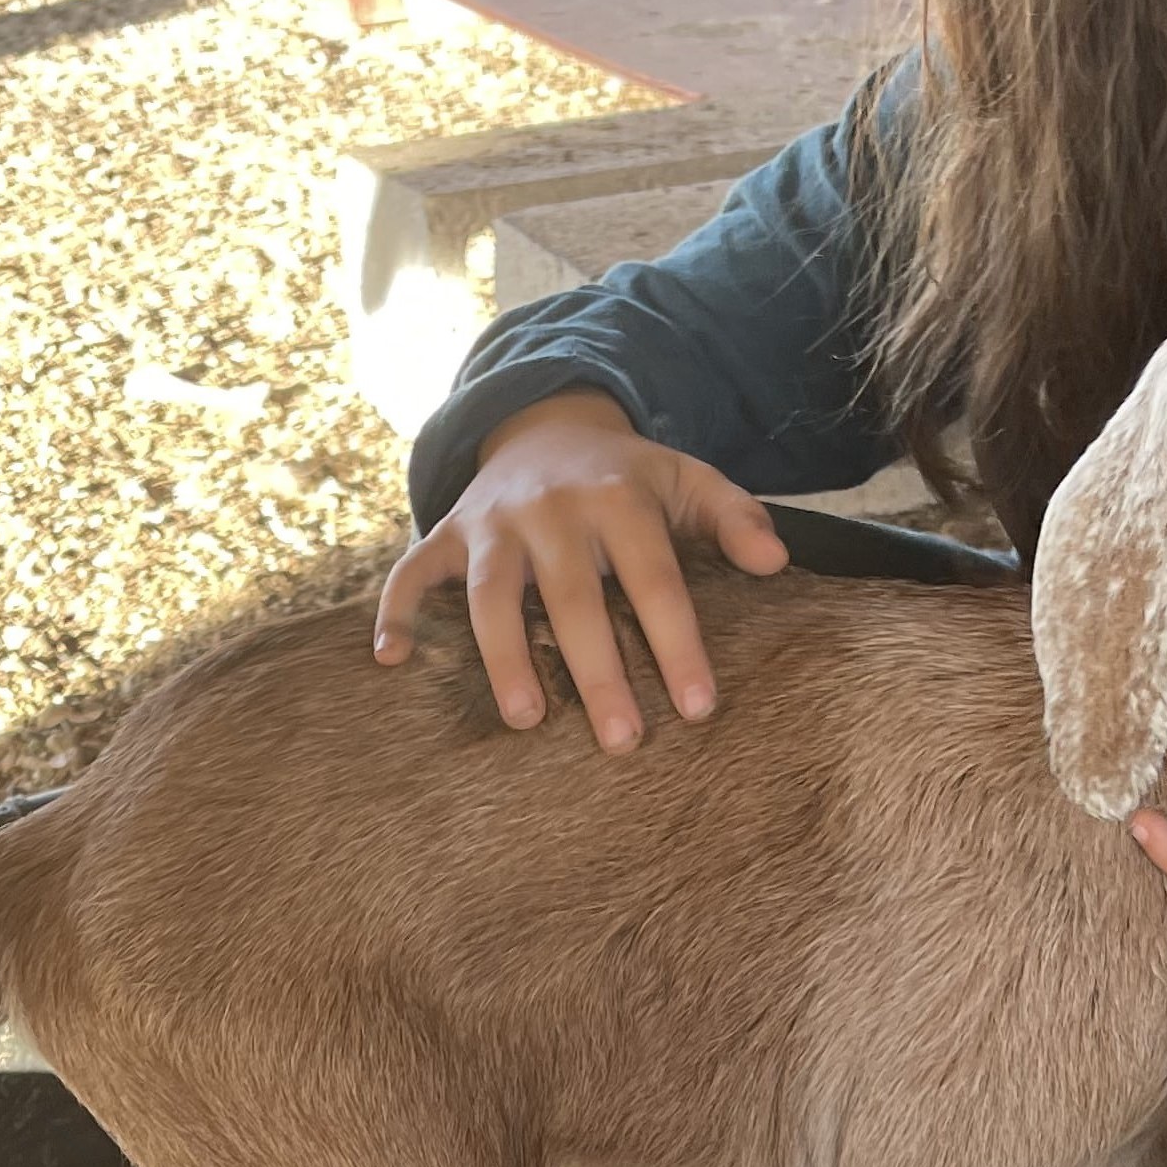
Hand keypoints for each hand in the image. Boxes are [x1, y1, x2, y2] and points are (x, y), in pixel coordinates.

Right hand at [372, 389, 787, 751]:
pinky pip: (411, 572)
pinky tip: (390, 661)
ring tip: (526, 720)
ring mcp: (492, 521)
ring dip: (502, 657)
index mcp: (618, 497)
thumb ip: (733, 517)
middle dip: (596, 671)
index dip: (676, 642)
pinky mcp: (446, 532)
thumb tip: (776, 563)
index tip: (698, 707)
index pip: (654, 578)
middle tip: (620, 742)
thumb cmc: (629, 477)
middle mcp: (551, 508)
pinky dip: (395, 612)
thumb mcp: (688, 480)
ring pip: (490, 594)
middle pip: (573, 597)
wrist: (547, 424)